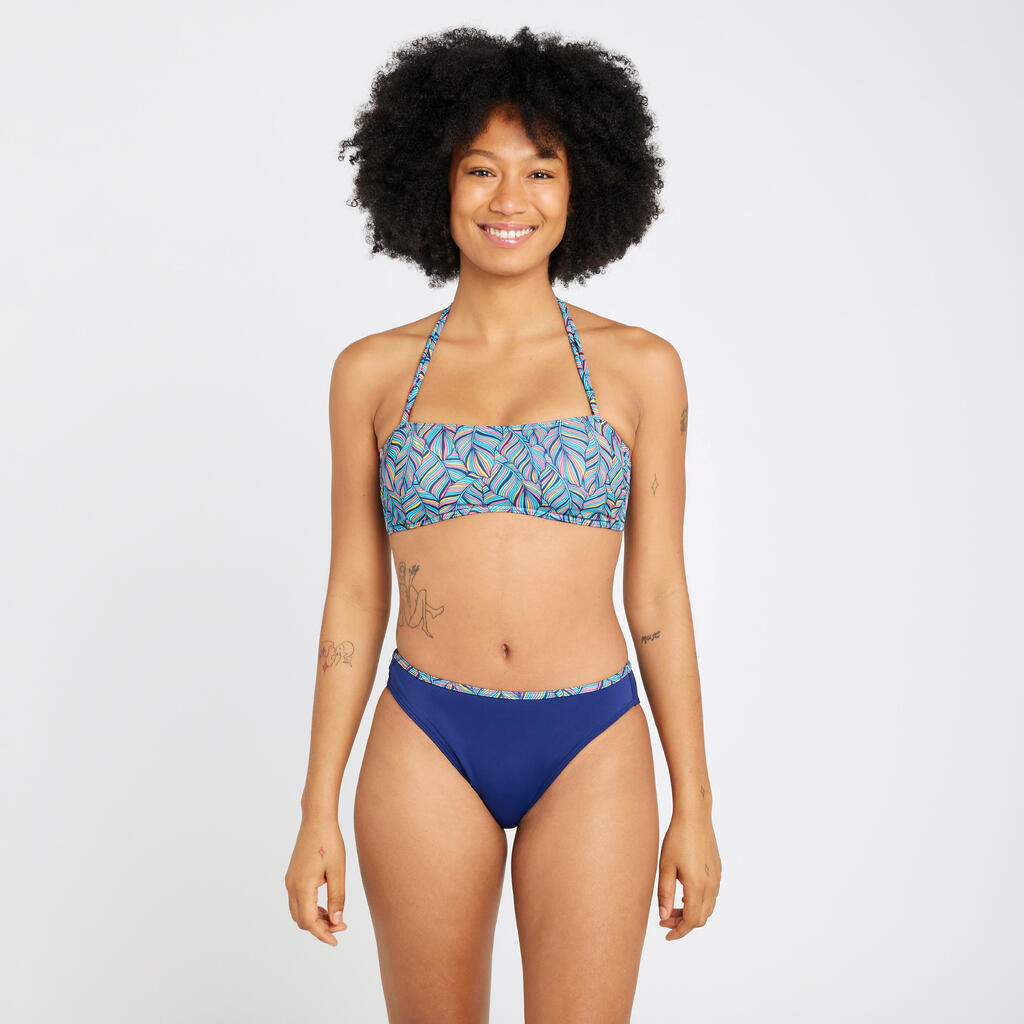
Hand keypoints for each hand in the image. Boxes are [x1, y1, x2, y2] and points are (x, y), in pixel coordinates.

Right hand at [285, 816, 347, 945]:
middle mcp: (292, 886)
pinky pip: (298, 901)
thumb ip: (337, 897)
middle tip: (342, 927)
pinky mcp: (293, 876)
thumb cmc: (329, 842)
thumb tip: (337, 922)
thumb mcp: (338, 871)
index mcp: (302, 886)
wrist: (317, 819)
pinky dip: (311, 909)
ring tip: (336, 918)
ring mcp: (290, 881)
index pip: (309, 922)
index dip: (323, 934)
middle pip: (302, 920)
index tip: (336, 941)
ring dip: (315, 919)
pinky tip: (327, 906)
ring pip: (298, 912)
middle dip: (320, 928)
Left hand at [657, 814, 720, 940]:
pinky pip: (711, 895)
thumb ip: (665, 894)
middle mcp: (711, 886)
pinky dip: (698, 902)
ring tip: (672, 908)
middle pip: (701, 918)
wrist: (695, 817)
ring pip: (707, 908)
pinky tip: (684, 894)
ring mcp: (716, 878)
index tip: (666, 935)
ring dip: (691, 913)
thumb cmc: (677, 839)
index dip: (679, 931)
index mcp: (697, 887)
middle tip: (664, 919)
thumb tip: (663, 917)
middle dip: (683, 923)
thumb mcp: (666, 867)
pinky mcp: (717, 870)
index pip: (691, 921)